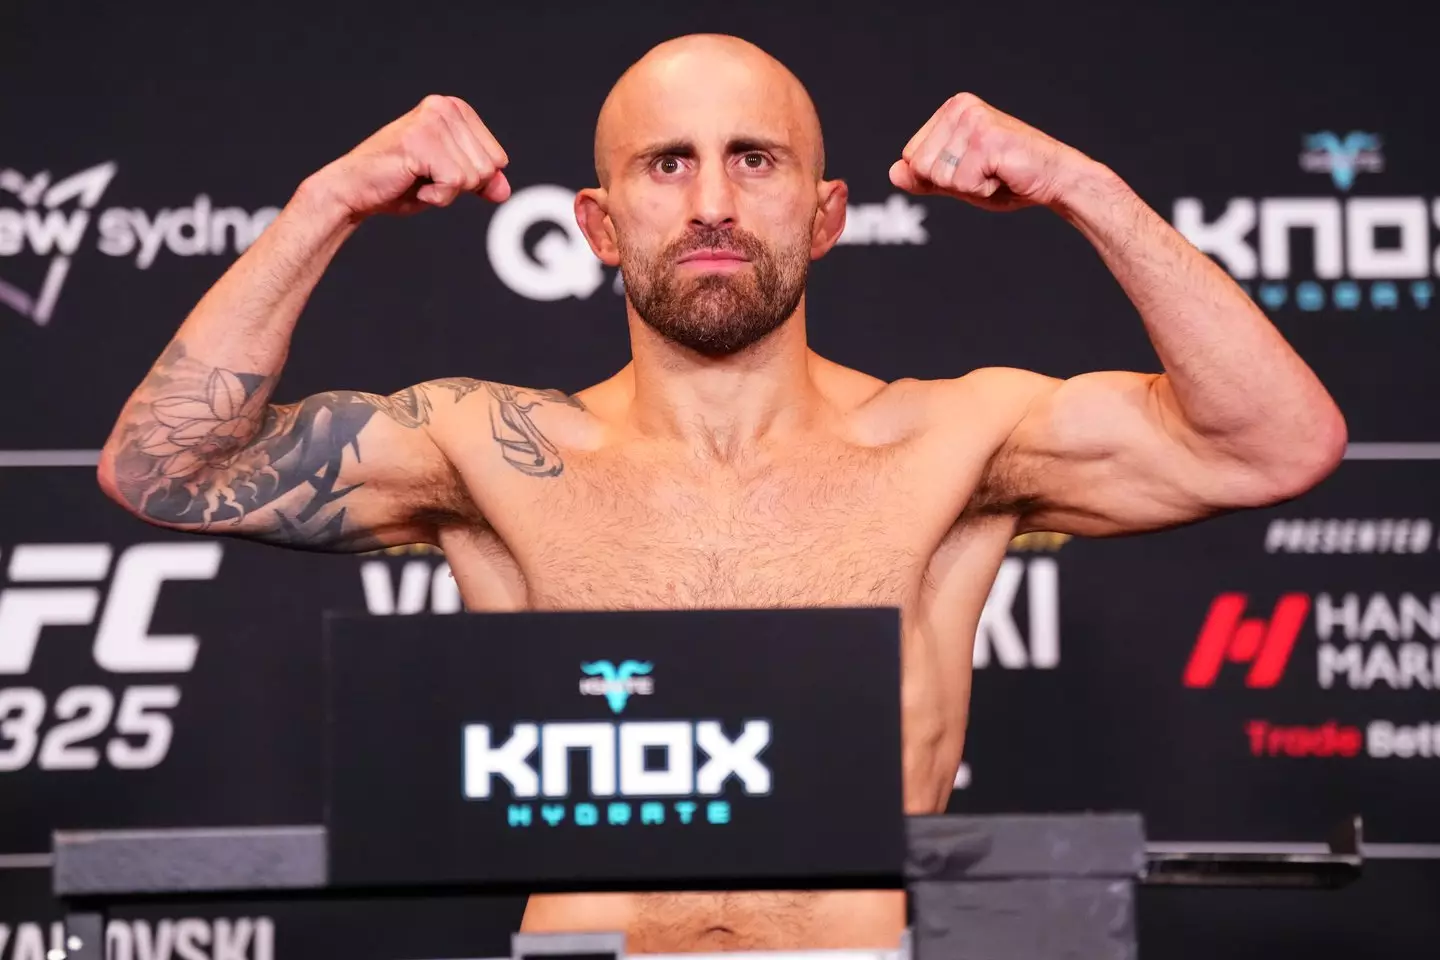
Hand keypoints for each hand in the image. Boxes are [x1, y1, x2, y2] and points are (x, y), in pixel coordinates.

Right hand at [311, 95, 510, 219]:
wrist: (354, 190)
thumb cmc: (399, 182)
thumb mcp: (449, 181)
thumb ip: (480, 182)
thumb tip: (504, 190)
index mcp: (455, 109)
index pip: (498, 159)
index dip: (471, 178)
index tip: (437, 172)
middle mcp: (445, 107)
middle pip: (489, 167)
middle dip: (460, 185)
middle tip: (424, 177)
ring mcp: (432, 121)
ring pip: (473, 176)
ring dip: (446, 191)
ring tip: (416, 178)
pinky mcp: (421, 141)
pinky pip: (455, 183)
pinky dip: (437, 196)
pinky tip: (411, 182)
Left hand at [888, 94, 1086, 211]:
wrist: (1054, 179)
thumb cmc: (1007, 178)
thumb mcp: (957, 180)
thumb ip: (924, 177)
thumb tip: (893, 172)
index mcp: (951, 110)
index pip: (911, 157)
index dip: (939, 177)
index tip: (972, 168)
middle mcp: (960, 107)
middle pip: (920, 166)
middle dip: (952, 183)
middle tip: (985, 172)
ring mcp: (973, 120)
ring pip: (939, 176)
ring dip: (968, 187)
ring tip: (994, 172)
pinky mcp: (985, 138)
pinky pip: (962, 183)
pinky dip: (983, 190)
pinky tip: (1003, 174)